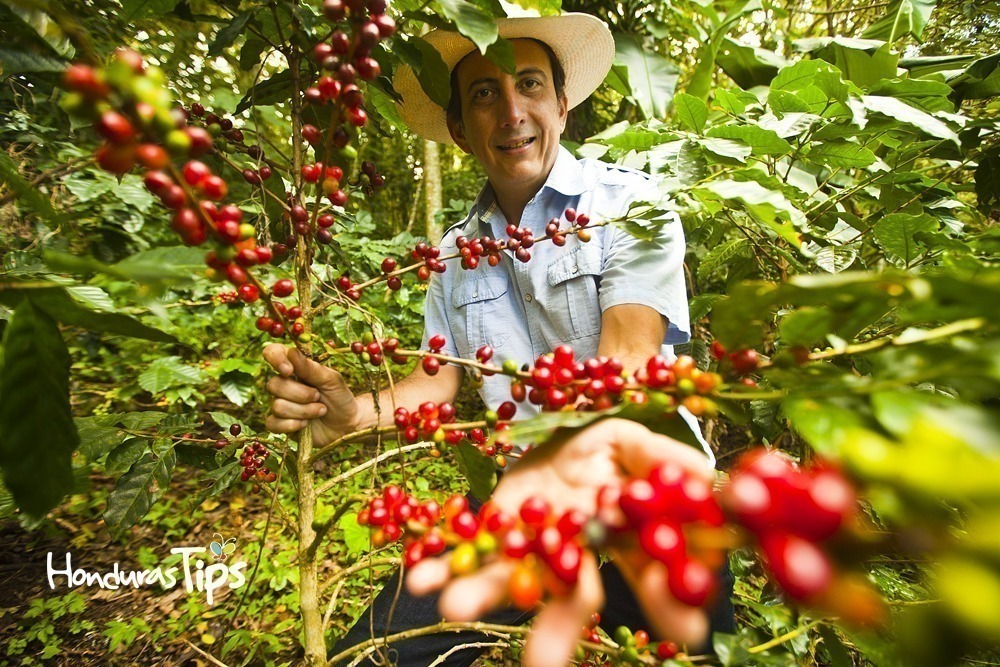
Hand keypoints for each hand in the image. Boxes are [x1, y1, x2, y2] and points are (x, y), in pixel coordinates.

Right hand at [262, 344, 361, 446]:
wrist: (347, 425)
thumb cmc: (340, 398)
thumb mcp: (331, 380)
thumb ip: (311, 368)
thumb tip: (291, 352)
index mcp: (295, 367)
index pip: (273, 352)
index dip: (276, 359)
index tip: (289, 370)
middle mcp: (284, 384)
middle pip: (274, 384)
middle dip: (301, 394)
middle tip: (318, 396)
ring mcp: (280, 404)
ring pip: (278, 406)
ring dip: (304, 411)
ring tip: (320, 410)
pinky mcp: (279, 424)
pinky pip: (273, 424)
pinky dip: (293, 425)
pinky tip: (306, 424)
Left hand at [406, 418, 713, 666]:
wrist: (556, 437)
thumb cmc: (604, 446)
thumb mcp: (633, 442)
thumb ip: (662, 460)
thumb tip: (707, 481)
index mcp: (621, 540)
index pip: (653, 578)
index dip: (668, 603)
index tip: (684, 630)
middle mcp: (575, 555)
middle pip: (573, 599)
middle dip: (555, 633)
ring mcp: (530, 547)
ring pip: (511, 581)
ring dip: (481, 596)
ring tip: (451, 606)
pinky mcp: (493, 531)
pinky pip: (466, 553)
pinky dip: (442, 565)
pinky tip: (420, 578)